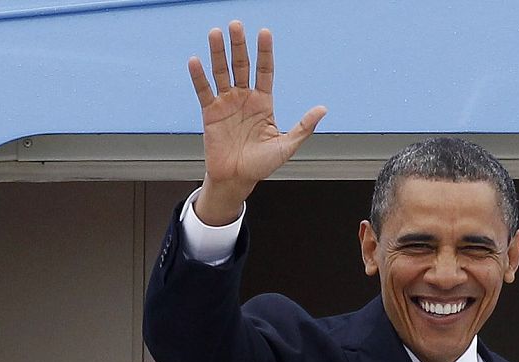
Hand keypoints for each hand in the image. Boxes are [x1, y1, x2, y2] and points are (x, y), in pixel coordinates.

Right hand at [187, 22, 325, 223]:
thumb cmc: (261, 165)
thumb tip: (323, 109)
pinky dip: (198, 77)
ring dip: (218, 53)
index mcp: (263, 102)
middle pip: (241, 65)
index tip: (264, 32)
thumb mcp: (287, 146)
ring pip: (221, 72)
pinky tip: (195, 61)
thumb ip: (303, 127)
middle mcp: (244, 97)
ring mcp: (226, 103)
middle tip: (235, 25)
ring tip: (215, 33)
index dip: (264, 52)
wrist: (236, 180)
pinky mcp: (210, 113)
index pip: (265, 70)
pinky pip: (204, 91)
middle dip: (238, 45)